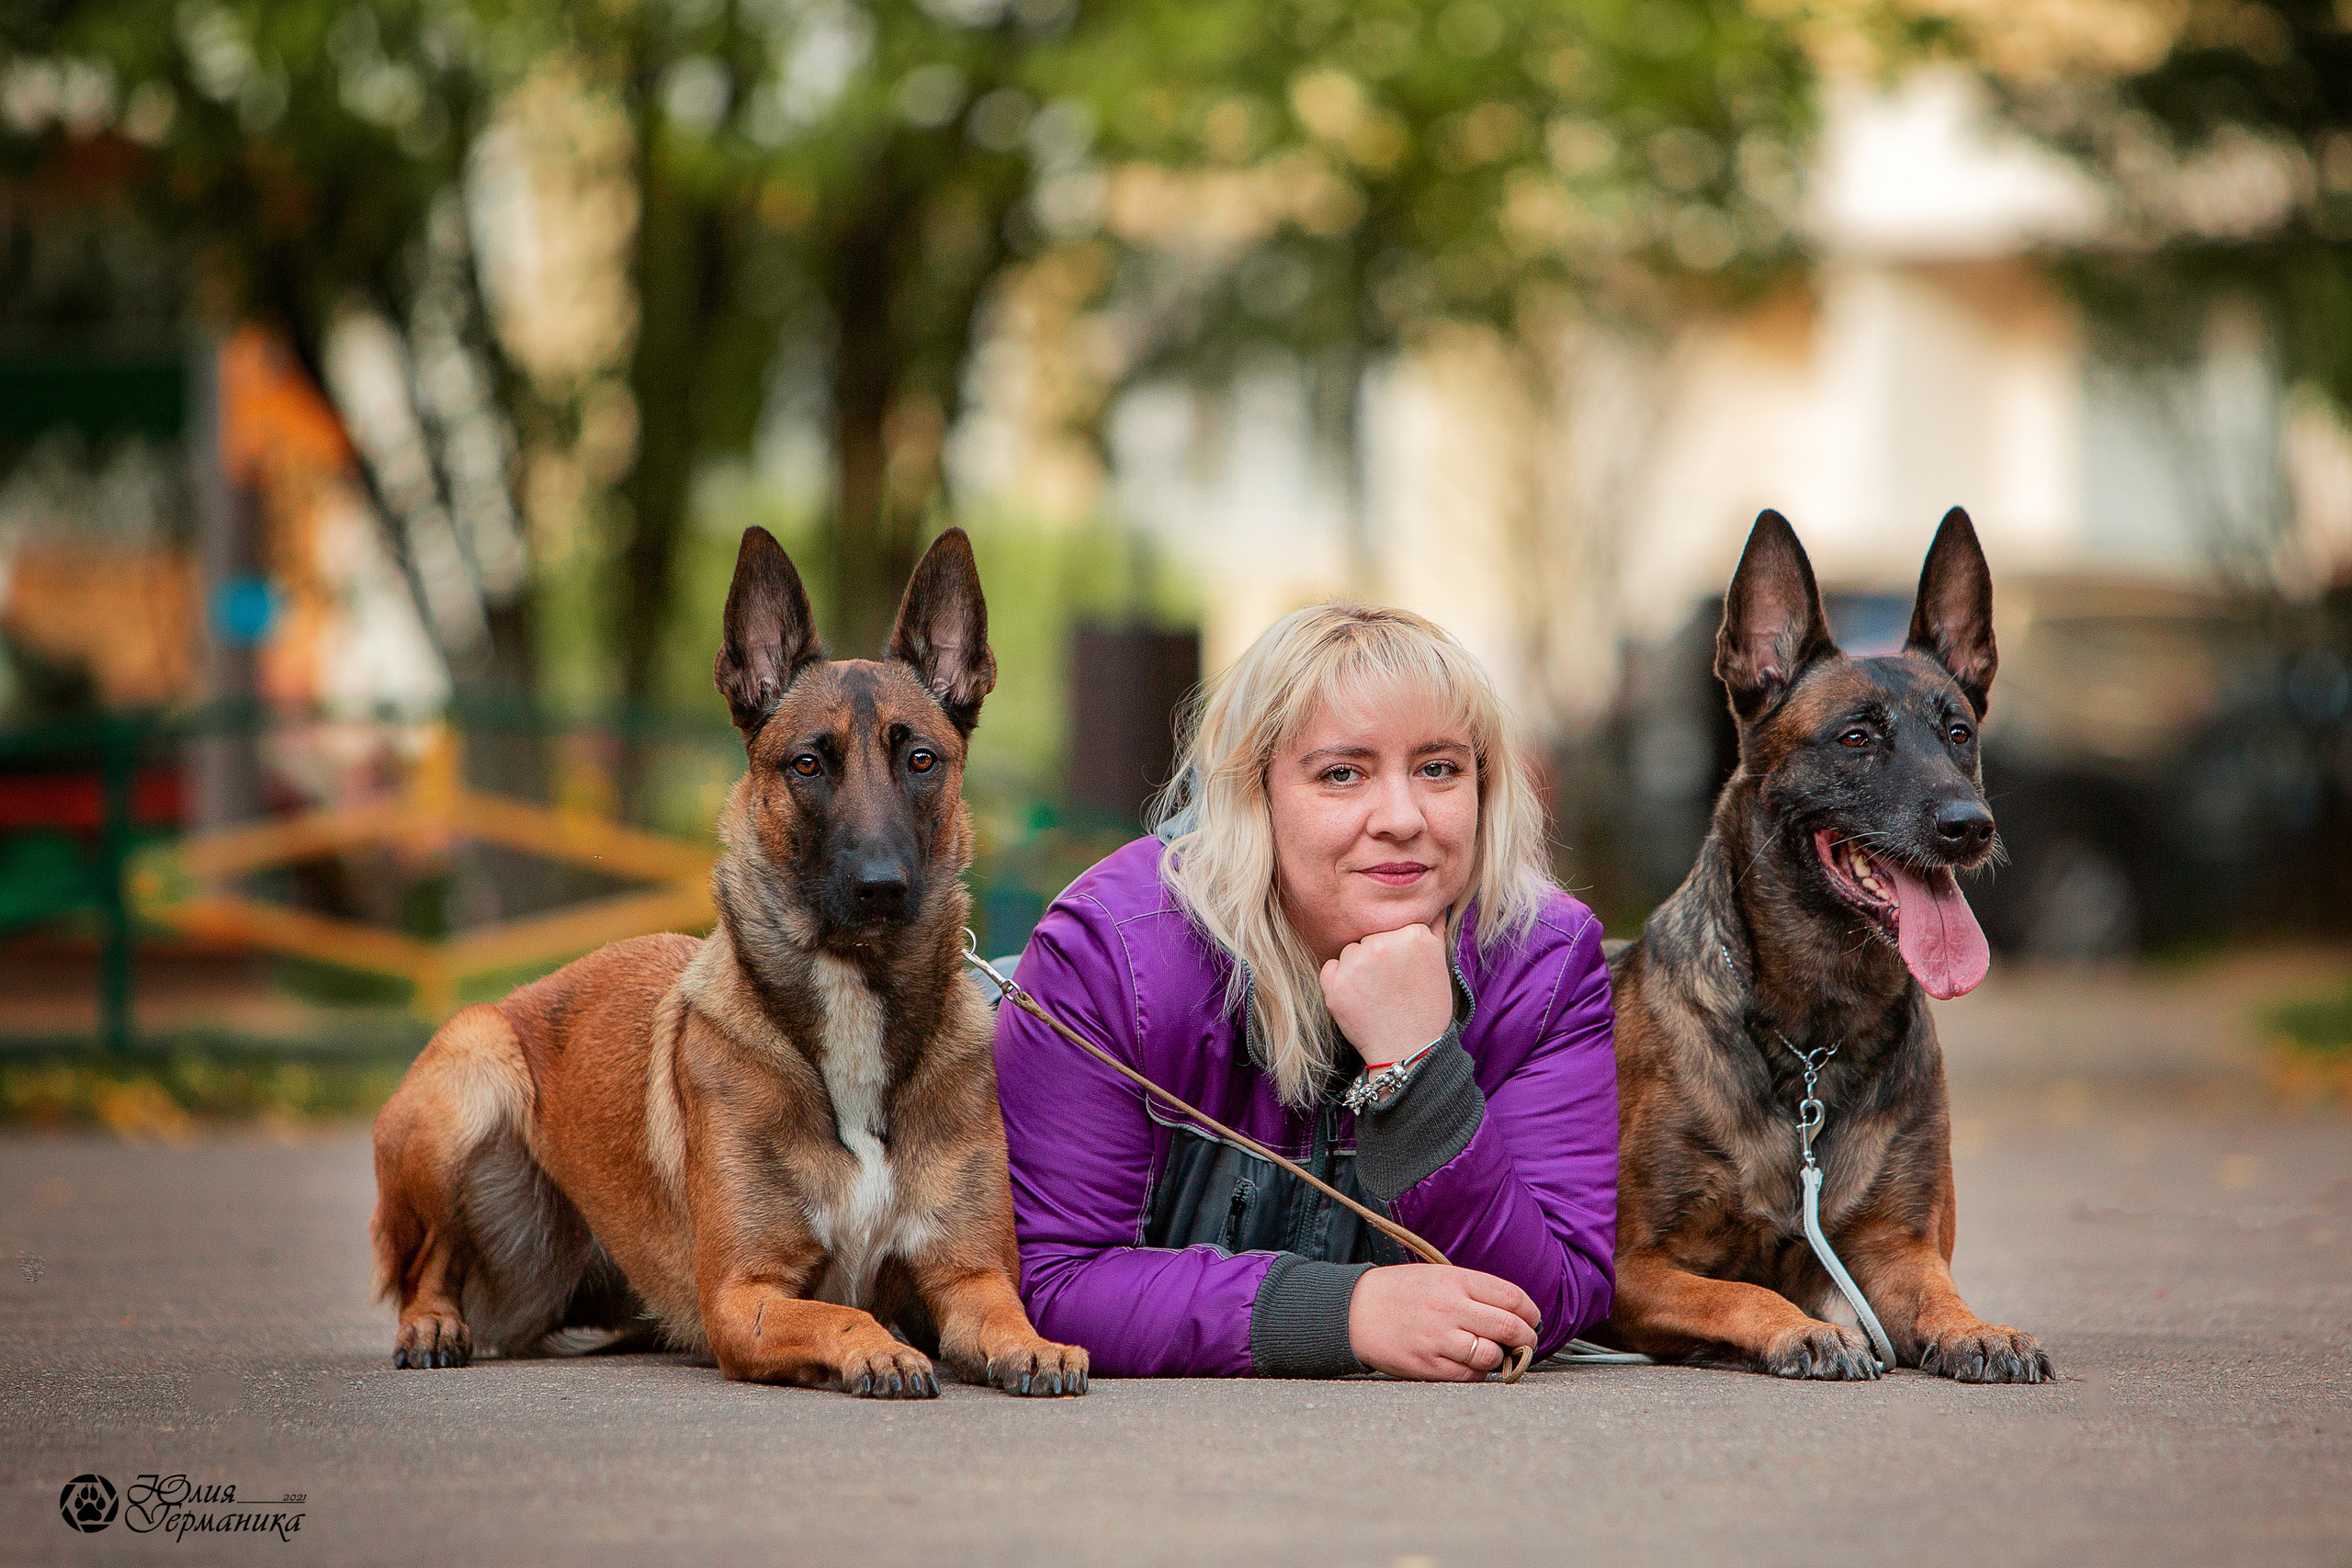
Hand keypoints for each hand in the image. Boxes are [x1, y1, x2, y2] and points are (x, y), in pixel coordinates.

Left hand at [1319, 920, 1452, 1065]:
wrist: (1408, 1049)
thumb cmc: (1427, 1008)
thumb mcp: (1440, 963)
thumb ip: (1433, 928)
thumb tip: (1433, 903)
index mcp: (1413, 934)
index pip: (1392, 926)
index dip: (1397, 950)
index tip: (1407, 972)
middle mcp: (1383, 943)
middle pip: (1369, 936)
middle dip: (1377, 956)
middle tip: (1392, 986)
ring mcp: (1356, 963)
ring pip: (1350, 951)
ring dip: (1358, 968)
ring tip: (1378, 995)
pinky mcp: (1334, 983)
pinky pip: (1331, 968)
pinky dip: (1339, 982)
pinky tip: (1360, 1000)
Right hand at [1347, 1265, 1539, 1381]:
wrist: (1355, 1310)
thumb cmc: (1402, 1292)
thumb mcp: (1438, 1277)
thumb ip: (1474, 1292)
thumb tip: (1515, 1314)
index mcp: (1455, 1281)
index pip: (1511, 1297)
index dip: (1531, 1312)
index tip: (1532, 1319)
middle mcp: (1449, 1308)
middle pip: (1508, 1327)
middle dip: (1526, 1338)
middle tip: (1526, 1342)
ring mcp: (1438, 1338)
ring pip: (1491, 1355)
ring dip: (1501, 1358)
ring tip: (1496, 1354)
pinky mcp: (1428, 1365)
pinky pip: (1469, 1375)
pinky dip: (1479, 1373)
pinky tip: (1472, 1364)